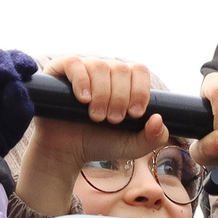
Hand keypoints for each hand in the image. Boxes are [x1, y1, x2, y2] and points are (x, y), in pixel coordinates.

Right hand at [18, 55, 161, 215]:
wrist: (66, 153)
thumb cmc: (100, 143)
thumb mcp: (133, 146)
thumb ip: (153, 137)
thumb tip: (158, 118)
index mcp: (124, 81)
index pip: (139, 71)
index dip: (140, 90)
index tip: (134, 114)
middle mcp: (104, 70)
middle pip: (120, 69)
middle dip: (120, 98)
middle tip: (113, 120)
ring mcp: (82, 69)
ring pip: (100, 66)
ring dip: (102, 94)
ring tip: (96, 116)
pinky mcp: (59, 71)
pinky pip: (74, 64)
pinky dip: (82, 81)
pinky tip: (84, 99)